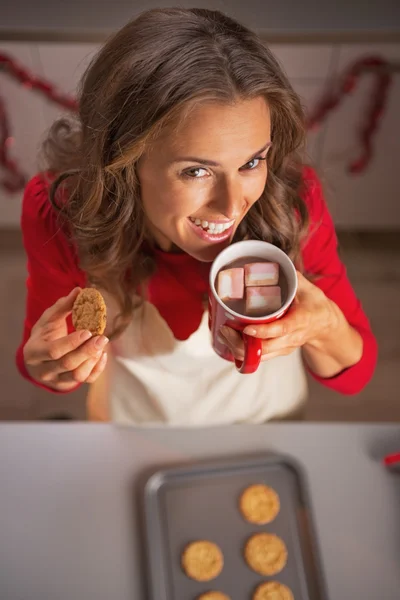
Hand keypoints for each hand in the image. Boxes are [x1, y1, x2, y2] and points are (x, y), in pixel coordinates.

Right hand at [23, 288, 108, 391]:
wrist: (39, 357)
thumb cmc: (45, 334)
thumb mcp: (49, 319)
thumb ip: (63, 306)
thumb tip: (80, 291)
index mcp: (35, 352)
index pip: (53, 351)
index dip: (71, 342)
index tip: (87, 331)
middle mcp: (44, 369)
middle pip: (68, 364)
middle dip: (87, 350)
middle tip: (102, 337)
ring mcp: (57, 379)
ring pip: (78, 376)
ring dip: (93, 359)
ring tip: (102, 344)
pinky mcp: (69, 384)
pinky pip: (86, 380)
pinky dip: (98, 369)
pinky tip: (103, 354)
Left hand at [219, 271, 339, 362]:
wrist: (324, 326)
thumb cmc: (315, 305)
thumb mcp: (309, 289)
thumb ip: (293, 277)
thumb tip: (276, 262)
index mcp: (300, 321)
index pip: (281, 330)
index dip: (263, 331)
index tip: (246, 329)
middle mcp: (292, 338)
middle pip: (264, 348)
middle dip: (241, 343)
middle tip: (224, 329)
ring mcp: (284, 347)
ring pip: (258, 356)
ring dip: (237, 348)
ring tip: (223, 333)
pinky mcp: (277, 351)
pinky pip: (258, 358)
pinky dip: (242, 352)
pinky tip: (229, 340)